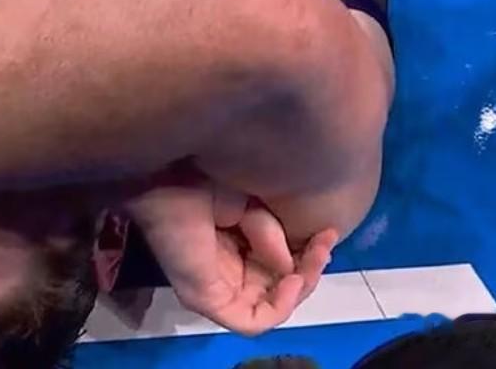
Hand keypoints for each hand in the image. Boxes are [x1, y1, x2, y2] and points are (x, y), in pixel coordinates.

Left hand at [125, 170, 336, 335]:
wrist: (167, 173)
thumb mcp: (253, 207)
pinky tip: (292, 278)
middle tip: (325, 243)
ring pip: (269, 308)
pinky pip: (249, 322)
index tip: (328, 232)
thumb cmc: (203, 179)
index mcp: (233, 250)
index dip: (307, 257)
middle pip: (278, 290)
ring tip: (314, 256)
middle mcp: (224, 273)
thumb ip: (273, 237)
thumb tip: (291, 264)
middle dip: (310, 270)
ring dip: (301, 286)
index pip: (278, 270)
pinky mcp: (205, 298)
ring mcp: (213, 289)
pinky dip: (279, 306)